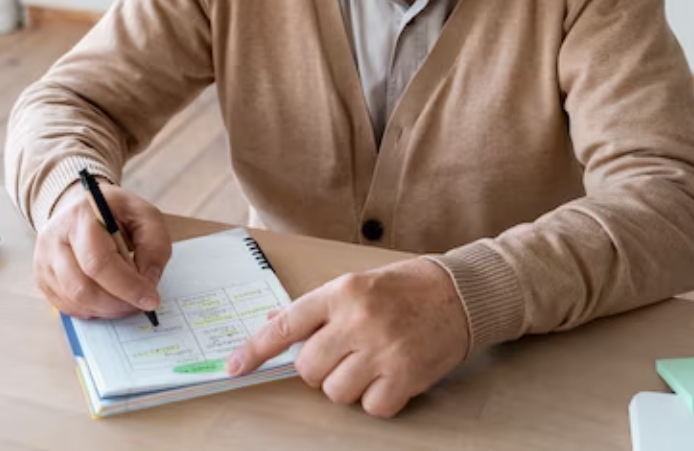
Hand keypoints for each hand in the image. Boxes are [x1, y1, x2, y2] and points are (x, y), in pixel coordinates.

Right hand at [33, 184, 171, 319]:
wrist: (80, 206)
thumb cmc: (116, 212)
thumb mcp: (145, 216)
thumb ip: (154, 246)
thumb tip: (147, 283)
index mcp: (81, 217)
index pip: (99, 262)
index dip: (127, 286)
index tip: (150, 300)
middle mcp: (54, 237)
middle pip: (82, 286)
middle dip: (116, 303)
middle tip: (139, 305)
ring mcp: (43, 258)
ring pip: (73, 299)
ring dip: (105, 309)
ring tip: (125, 302)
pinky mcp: (41, 276)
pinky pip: (64, 305)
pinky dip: (90, 310)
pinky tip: (106, 300)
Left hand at [226, 258, 469, 417]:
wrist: (460, 294)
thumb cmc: (405, 288)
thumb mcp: (357, 284)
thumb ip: (318, 308)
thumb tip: (274, 323)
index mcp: (341, 292)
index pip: (286, 325)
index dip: (255, 349)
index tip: (234, 367)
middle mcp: (358, 320)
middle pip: (308, 369)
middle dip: (319, 370)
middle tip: (343, 356)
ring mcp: (381, 350)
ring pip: (336, 392)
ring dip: (348, 386)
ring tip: (370, 365)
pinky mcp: (404, 376)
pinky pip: (370, 408)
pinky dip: (376, 400)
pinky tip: (390, 378)